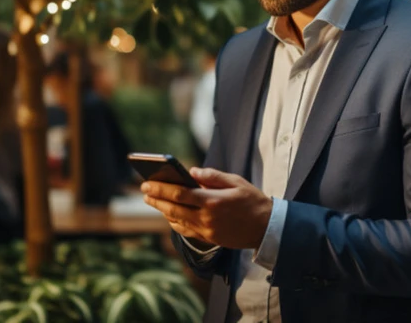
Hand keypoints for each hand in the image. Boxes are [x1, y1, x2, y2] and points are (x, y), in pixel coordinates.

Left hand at [141, 167, 272, 249]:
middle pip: (173, 208)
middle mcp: (207, 218)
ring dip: (162, 211)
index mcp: (213, 200)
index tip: (148, 183)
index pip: (179, 194)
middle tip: (144, 191)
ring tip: (152, 201)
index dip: (161, 188)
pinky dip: (175, 223)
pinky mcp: (210, 239)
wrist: (267, 227)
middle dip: (156, 199)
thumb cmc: (252, 200)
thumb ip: (213, 176)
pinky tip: (170, 216)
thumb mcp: (236, 181)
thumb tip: (192, 171)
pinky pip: (186, 231)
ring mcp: (207, 231)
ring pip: (177, 221)